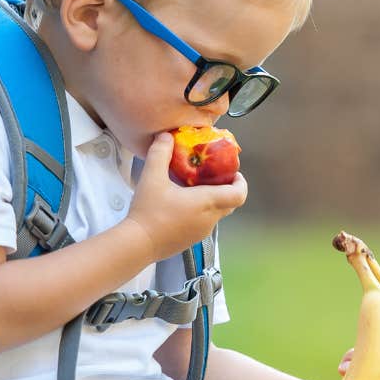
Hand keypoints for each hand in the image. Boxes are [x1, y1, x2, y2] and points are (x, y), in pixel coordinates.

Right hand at [127, 132, 246, 260]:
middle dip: (226, 189)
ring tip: (194, 188)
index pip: (239, 194)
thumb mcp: (152, 177)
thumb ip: (160, 153)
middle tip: (212, 176)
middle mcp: (210, 219)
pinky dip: (201, 212)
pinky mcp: (191, 240)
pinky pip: (204, 223)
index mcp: (207, 202)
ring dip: (213, 201)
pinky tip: (181, 205)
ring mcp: (201, 232)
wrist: (138, 243)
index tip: (233, 173)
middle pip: (230, 204)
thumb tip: (166, 136)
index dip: (241, 183)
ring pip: (216, 214)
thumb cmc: (149, 211)